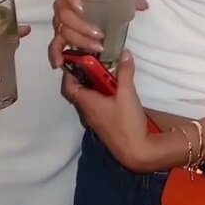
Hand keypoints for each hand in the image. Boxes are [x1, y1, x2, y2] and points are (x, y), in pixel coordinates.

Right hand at [49, 0, 147, 67]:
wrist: (102, 5)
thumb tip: (143, 5)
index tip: (81, 7)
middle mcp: (65, 3)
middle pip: (63, 13)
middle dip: (81, 26)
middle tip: (99, 34)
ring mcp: (62, 19)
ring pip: (63, 30)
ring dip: (79, 40)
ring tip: (96, 48)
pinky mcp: (62, 34)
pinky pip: (55, 43)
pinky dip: (55, 53)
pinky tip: (60, 62)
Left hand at [63, 52, 152, 169]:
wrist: (136, 150)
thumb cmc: (126, 122)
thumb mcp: (127, 93)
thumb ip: (125, 72)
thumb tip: (124, 54)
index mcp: (87, 103)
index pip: (69, 86)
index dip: (70, 72)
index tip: (80, 60)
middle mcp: (87, 112)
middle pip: (79, 91)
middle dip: (86, 75)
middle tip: (98, 63)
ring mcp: (95, 120)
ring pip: (90, 98)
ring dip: (96, 85)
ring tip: (109, 73)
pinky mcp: (105, 124)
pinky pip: (98, 105)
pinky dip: (103, 95)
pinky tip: (117, 91)